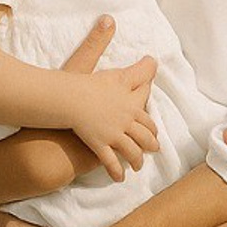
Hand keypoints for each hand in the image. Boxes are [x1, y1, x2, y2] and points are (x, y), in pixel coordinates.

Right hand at [65, 58, 158, 181]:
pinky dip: (116, 172)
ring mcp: (113, 135)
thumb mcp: (115, 72)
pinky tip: (119, 178)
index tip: (155, 128)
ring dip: (136, 160)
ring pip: (132, 151)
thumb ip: (131, 65)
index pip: (145, 114)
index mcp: (130, 103)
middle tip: (154, 148)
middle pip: (144, 135)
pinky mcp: (100, 145)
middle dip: (150, 143)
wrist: (71, 99)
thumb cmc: (90, 83)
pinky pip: (111, 162)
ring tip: (137, 165)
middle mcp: (126, 121)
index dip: (151, 123)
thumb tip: (143, 49)